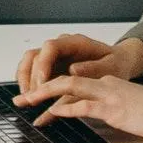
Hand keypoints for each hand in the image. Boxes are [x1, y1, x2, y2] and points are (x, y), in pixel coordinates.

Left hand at [12, 75, 142, 140]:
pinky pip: (85, 105)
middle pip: (66, 80)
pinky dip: (67, 107)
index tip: (36, 94)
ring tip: (30, 101)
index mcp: (106, 82)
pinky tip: (55, 112)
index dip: (51, 86)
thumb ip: (105, 102)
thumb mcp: (124, 103)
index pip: (73, 80)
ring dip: (46, 95)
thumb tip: (87, 109)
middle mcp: (104, 84)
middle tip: (23, 97)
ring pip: (70, 88)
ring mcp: (108, 95)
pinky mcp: (113, 108)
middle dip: (41, 87)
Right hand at [15, 34, 142, 94]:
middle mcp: (60, 47)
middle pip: (35, 56)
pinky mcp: (51, 68)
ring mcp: (53, 57)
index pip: (51, 47)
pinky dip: (27, 84)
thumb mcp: (111, 66)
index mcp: (75, 43)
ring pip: (29, 62)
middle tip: (32, 97)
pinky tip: (28, 97)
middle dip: (31, 78)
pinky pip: (31, 72)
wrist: (118, 63)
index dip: (43, 64)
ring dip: (25, 81)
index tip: (43, 82)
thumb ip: (93, 68)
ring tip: (26, 99)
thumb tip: (74, 70)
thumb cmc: (114, 64)